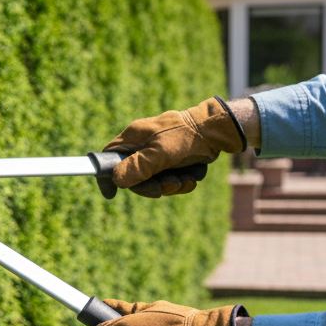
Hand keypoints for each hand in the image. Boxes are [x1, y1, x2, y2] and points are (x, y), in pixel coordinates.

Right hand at [104, 96, 249, 197]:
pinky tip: (192, 177)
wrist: (217, 130)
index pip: (109, 156)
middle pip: (134, 175)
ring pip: (154, 179)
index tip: (112, 194)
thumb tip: (116, 180)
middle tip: (169, 186)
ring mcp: (157, 152)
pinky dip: (181, 181)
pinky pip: (169, 178)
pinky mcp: (171, 159)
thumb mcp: (161, 153)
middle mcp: (142, 144)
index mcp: (134, 137)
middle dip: (152, 185)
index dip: (108, 176)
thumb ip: (138, 166)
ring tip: (187, 179)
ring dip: (171, 184)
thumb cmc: (187, 136)